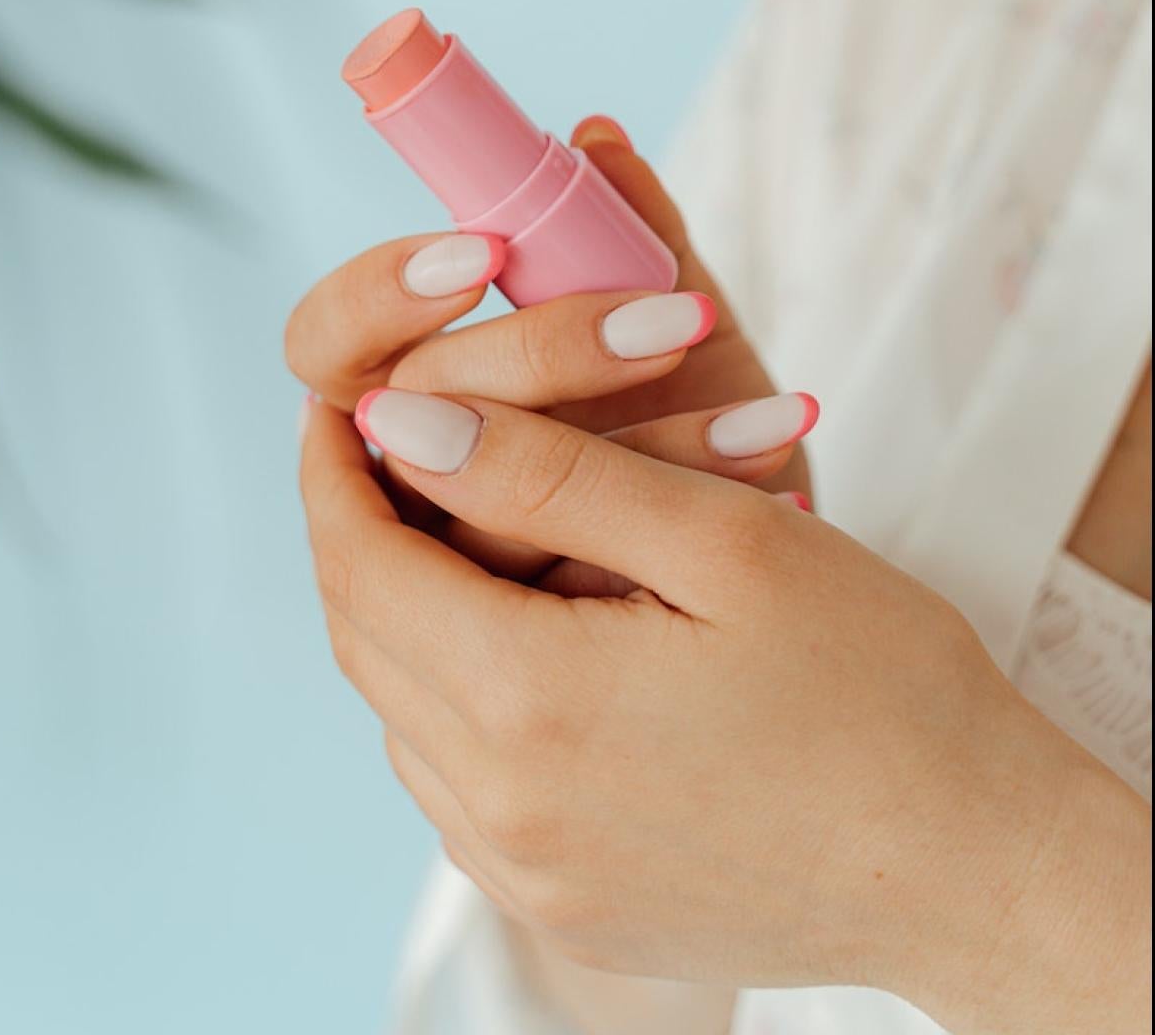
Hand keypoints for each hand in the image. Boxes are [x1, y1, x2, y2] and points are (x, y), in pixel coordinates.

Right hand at [285, 115, 813, 592]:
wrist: (775, 538)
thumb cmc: (706, 413)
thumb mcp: (681, 323)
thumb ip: (637, 239)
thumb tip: (597, 140)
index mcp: (424, 386)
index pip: (329, 341)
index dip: (379, 296)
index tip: (481, 257)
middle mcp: (423, 476)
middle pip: (397, 422)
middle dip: (534, 362)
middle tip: (668, 326)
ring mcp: (472, 564)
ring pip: (488, 517)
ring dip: (647, 447)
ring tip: (770, 420)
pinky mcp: (533, 638)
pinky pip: (570, 596)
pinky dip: (677, 523)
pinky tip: (777, 471)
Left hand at [299, 389, 1150, 1031]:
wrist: (974, 868)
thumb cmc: (879, 689)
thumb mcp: (722, 539)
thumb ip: (546, 474)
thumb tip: (400, 428)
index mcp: (528, 704)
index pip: (360, 562)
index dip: (335, 473)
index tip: (339, 406)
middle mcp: (499, 810)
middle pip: (365, 637)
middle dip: (361, 533)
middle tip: (391, 455)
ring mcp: (525, 874)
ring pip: (404, 710)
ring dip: (409, 613)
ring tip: (460, 535)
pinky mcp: (561, 904)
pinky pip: (456, 779)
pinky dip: (459, 693)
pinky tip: (521, 645)